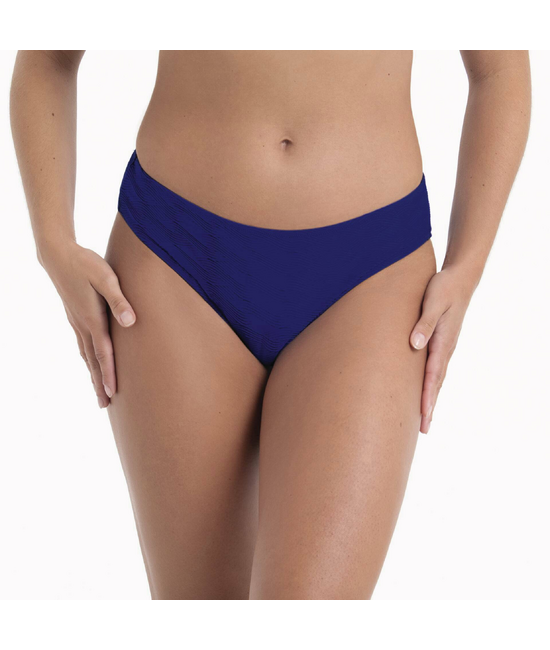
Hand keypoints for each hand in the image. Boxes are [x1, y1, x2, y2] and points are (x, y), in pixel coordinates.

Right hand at [40, 241, 135, 407]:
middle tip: (104, 405)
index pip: (103, 352)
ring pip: (86, 354)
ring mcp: (77, 321)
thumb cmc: (85, 263)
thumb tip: (131, 322)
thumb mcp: (106, 277)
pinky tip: (90, 363)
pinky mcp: (75, 316)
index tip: (113, 393)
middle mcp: (83, 324)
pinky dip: (87, 359)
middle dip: (99, 383)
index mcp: (92, 318)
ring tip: (98, 391)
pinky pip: (82, 344)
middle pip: (93, 360)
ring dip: (92, 374)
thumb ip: (118, 300)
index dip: (109, 373)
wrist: (58, 254)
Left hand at [409, 265, 476, 433]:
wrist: (460, 279)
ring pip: (437, 379)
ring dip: (430, 399)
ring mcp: (445, 347)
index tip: (423, 414)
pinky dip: (431, 385)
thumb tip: (415, 343)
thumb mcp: (432, 301)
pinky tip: (425, 392)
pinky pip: (435, 369)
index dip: (427, 396)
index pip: (433, 375)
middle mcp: (445, 348)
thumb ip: (424, 322)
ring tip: (424, 420)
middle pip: (436, 383)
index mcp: (443, 341)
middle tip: (424, 430)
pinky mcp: (441, 343)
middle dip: (430, 407)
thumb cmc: (443, 288)